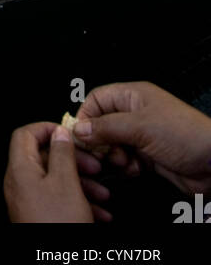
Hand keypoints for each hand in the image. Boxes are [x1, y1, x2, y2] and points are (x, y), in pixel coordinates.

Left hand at [4, 122, 97, 223]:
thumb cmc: (57, 226)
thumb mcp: (66, 183)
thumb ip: (62, 153)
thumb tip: (60, 133)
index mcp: (20, 170)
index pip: (25, 134)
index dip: (47, 128)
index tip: (67, 132)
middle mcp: (20, 185)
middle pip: (45, 158)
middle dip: (73, 161)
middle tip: (93, 166)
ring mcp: (29, 202)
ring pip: (56, 181)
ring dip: (82, 184)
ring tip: (103, 194)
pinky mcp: (39, 217)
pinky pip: (58, 200)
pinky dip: (78, 201)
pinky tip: (99, 212)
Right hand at [75, 82, 210, 196]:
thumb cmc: (185, 134)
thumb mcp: (140, 126)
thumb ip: (106, 127)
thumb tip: (80, 129)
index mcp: (133, 96)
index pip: (97, 99)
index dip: (86, 116)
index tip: (81, 135)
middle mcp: (135, 114)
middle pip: (102, 125)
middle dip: (100, 141)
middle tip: (104, 152)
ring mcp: (142, 135)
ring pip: (112, 145)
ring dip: (114, 156)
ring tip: (125, 161)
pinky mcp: (148, 156)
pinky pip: (125, 160)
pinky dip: (126, 167)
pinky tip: (136, 169)